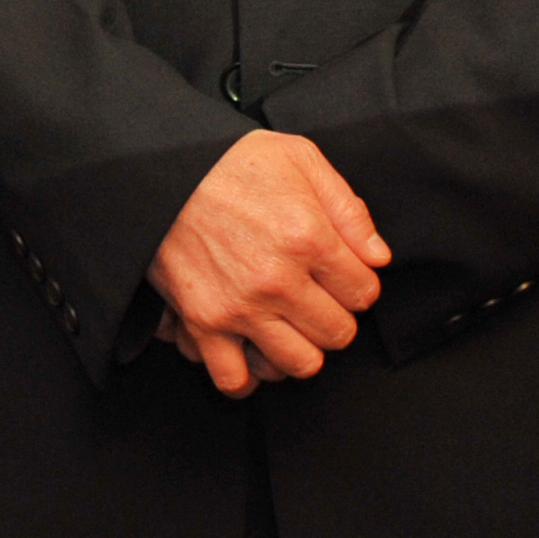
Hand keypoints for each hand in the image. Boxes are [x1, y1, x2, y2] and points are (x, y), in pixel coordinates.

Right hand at [145, 129, 387, 395]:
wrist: (159, 168)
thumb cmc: (230, 160)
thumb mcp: (301, 158)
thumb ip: (348, 208)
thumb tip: (378, 257)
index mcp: (308, 236)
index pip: (365, 293)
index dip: (357, 284)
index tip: (340, 275)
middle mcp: (278, 280)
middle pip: (338, 333)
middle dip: (334, 316)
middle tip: (314, 297)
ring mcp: (240, 306)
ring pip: (300, 364)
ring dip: (300, 348)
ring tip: (288, 324)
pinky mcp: (203, 322)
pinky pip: (235, 379)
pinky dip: (248, 375)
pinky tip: (251, 351)